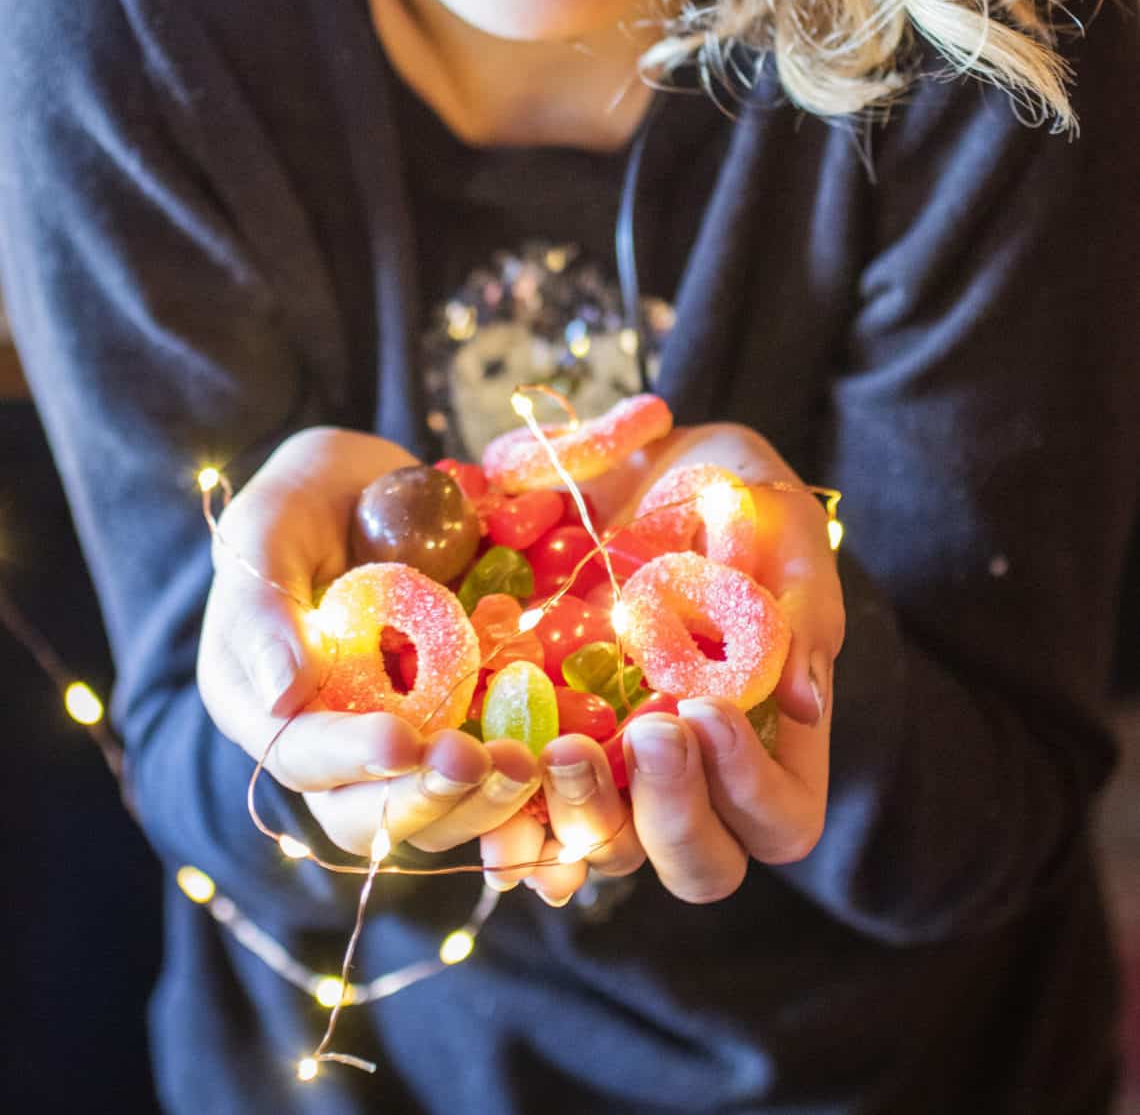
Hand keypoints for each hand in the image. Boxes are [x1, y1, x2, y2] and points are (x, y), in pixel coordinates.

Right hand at [197, 427, 541, 857]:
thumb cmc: (304, 498)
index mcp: (261, 702)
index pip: (299, 756)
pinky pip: (481, 776)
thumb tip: (281, 695)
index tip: (404, 741)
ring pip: (428, 812)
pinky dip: (516, 785)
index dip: (351, 758)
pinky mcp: (452, 727)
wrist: (369, 486)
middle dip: (425, 797)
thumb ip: (263, 607)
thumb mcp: (269, 527)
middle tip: (482, 761)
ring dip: (480, 801)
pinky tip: (554, 764)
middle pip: (364, 812)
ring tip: (526, 765)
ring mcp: (392, 738)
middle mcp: (324, 738)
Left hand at [482, 421, 844, 902]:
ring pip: (607, 850)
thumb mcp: (781, 526)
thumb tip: (804, 701)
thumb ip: (799, 606)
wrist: (637, 463)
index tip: (707, 707)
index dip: (748, 788)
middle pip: (699, 864)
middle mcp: (698, 776)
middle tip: (646, 734)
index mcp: (773, 739)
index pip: (781, 820)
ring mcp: (618, 769)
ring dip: (584, 815)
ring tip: (562, 749)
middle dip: (671, 814)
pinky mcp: (546, 741)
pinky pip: (527, 810)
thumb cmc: (731, 494)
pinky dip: (507, 814)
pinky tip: (489, 778)